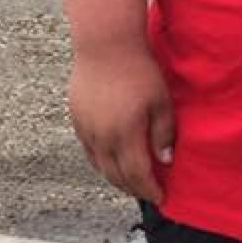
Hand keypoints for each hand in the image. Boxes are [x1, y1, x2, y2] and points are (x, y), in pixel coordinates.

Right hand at [68, 41, 174, 204]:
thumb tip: (165, 160)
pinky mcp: (77, 119)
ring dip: (116, 178)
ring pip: (100, 166)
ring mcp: (86, 129)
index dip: (149, 189)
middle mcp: (102, 137)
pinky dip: (102, 163)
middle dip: (134, 189)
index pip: (137, 174)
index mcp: (125, 134)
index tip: (161, 197)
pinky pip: (89, 151)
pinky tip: (112, 162)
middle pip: (116, 175)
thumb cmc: (139, 70)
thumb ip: (163, 134)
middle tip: (148, 193)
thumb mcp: (161, 101)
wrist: (105, 45)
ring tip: (132, 182)